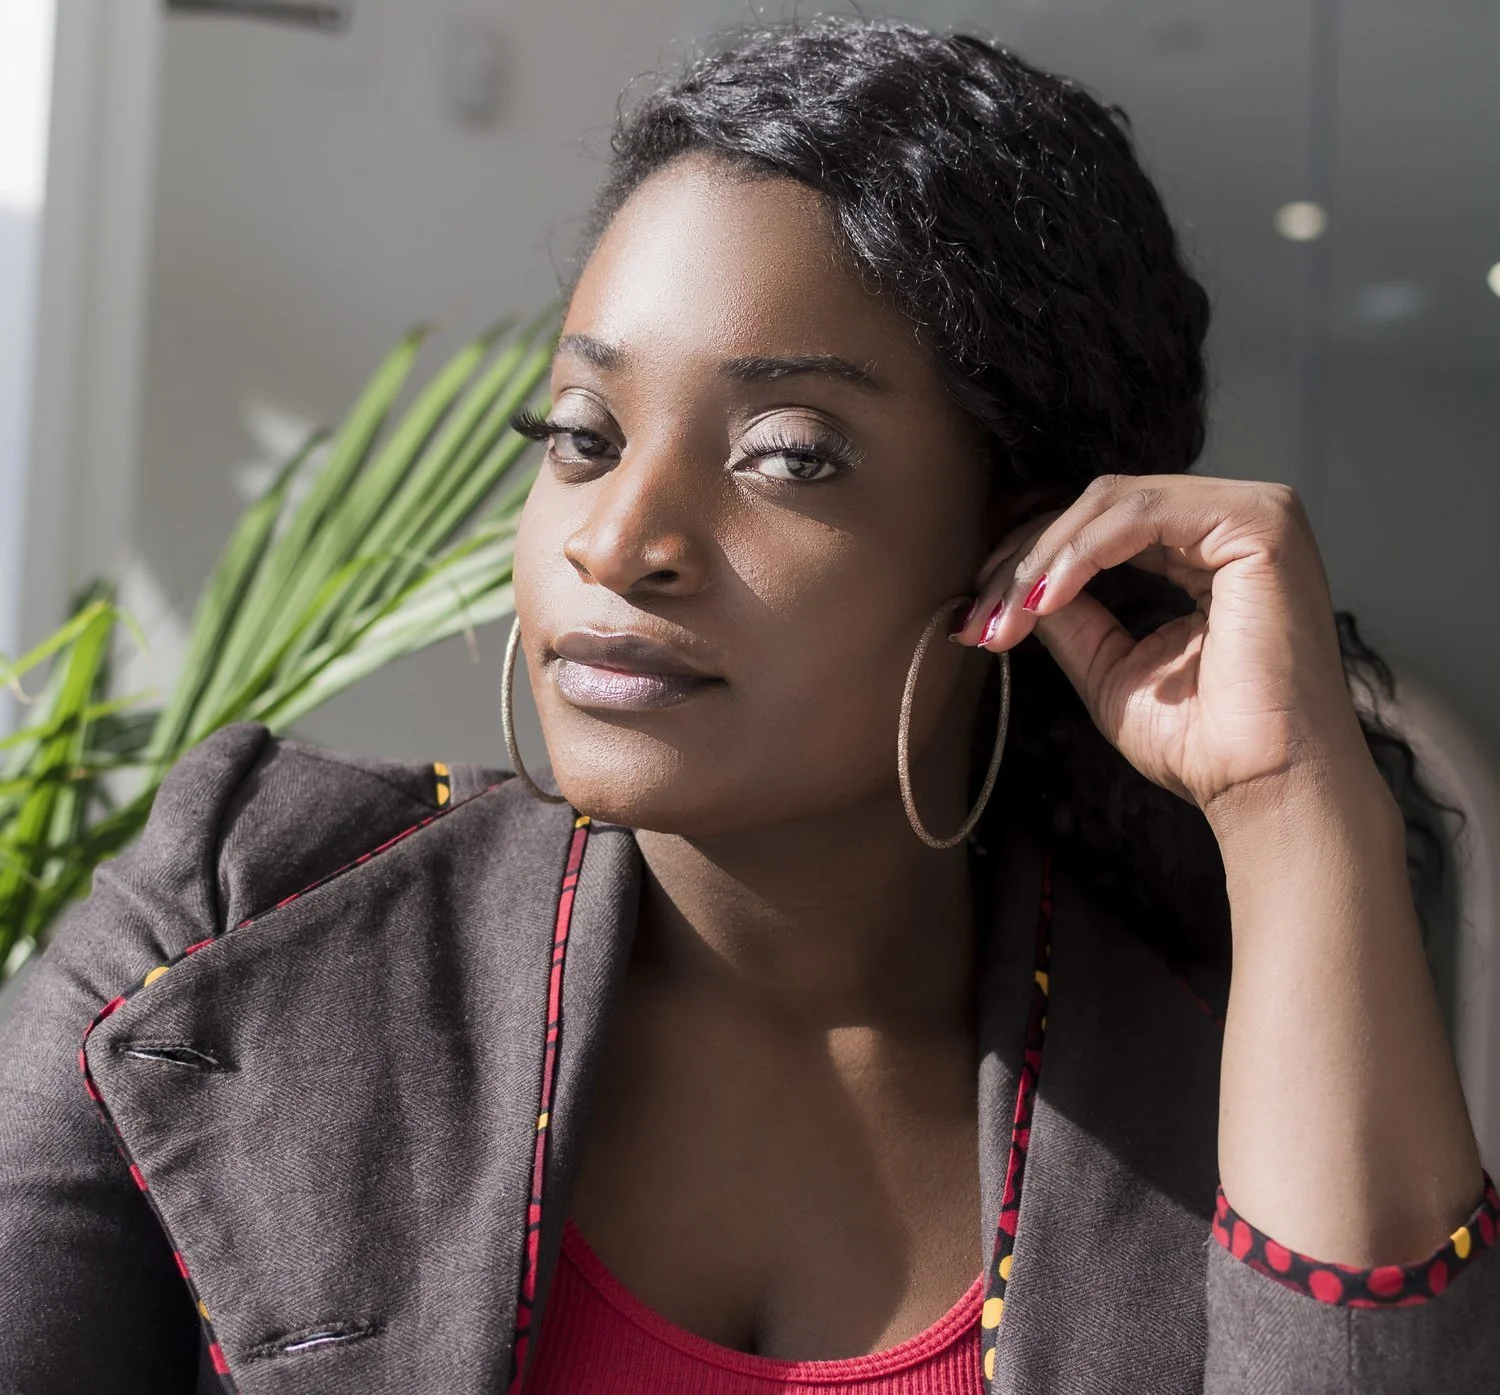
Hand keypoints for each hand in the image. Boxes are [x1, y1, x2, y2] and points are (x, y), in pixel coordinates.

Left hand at [951, 473, 1371, 815]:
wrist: (1262, 786)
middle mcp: (1231, 520)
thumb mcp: (1109, 666)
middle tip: (972, 618)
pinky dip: (1081, 554)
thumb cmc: (1201, 742)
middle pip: (1096, 507)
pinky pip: (1141, 514)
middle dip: (1021, 562)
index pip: (1098, 526)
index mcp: (1203, 549)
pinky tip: (1045, 600)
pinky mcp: (1259, 522)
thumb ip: (1068, 613)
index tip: (973, 617)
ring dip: (1040, 561)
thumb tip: (1009, 583)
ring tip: (1003, 619)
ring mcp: (1253, 512)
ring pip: (1110, 503)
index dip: (1028, 562)